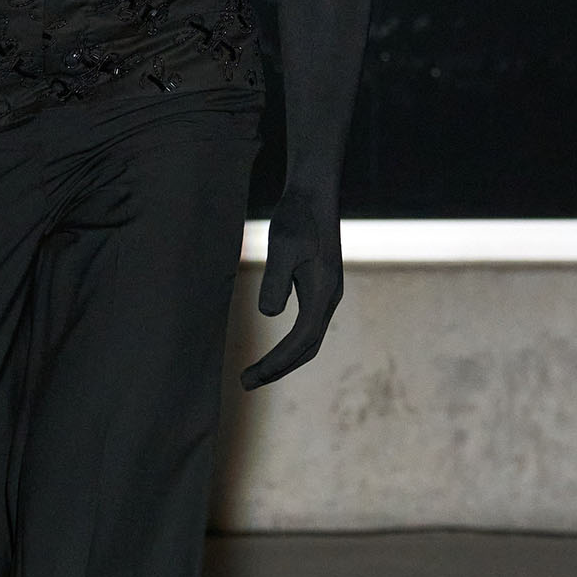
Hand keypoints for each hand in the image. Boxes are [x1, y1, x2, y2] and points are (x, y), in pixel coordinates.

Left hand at [240, 188, 343, 390]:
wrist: (313, 194)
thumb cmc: (296, 218)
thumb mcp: (281, 246)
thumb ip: (275, 280)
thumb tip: (270, 314)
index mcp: (322, 293)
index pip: (301, 340)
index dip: (276, 362)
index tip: (252, 376)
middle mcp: (329, 298)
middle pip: (308, 347)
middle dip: (279, 368)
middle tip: (247, 383)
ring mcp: (327, 293)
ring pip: (309, 339)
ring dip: (284, 359)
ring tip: (256, 373)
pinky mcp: (320, 287)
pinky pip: (308, 326)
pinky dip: (290, 344)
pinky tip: (272, 347)